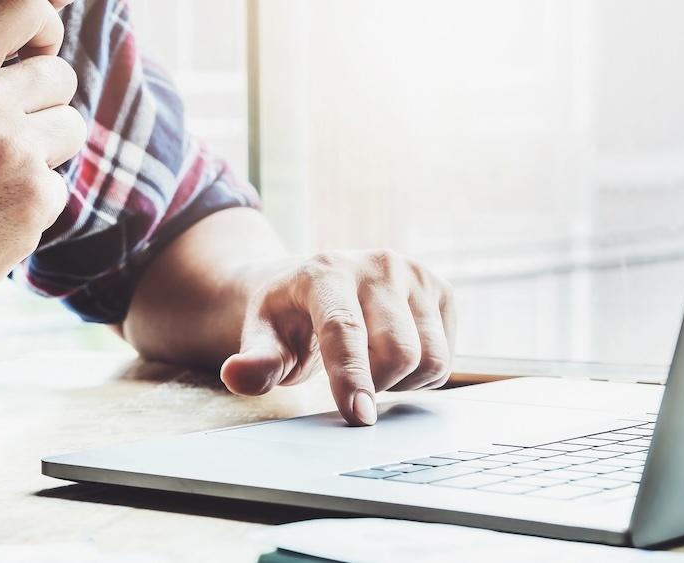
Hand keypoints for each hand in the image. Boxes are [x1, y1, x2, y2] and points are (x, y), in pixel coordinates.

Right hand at [0, 0, 86, 349]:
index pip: (26, 6)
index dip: (39, 31)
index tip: (28, 59)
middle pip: (61, 75)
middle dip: (41, 106)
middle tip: (2, 141)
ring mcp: (14, 152)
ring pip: (69, 131)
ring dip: (43, 156)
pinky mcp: (34, 201)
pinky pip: (61, 187)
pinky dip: (35, 206)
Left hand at [220, 250, 456, 425]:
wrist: (315, 285)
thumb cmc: (288, 318)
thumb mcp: (263, 337)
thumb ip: (255, 360)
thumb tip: (236, 375)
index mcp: (325, 271)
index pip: (344, 329)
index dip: (352, 377)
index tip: (358, 417)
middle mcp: (377, 264)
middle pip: (399, 352)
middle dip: (374, 384)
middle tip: (346, 381)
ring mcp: (415, 274)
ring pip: (431, 359)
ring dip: (400, 382)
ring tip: (369, 366)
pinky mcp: (442, 290)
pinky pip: (447, 357)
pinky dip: (420, 373)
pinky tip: (391, 357)